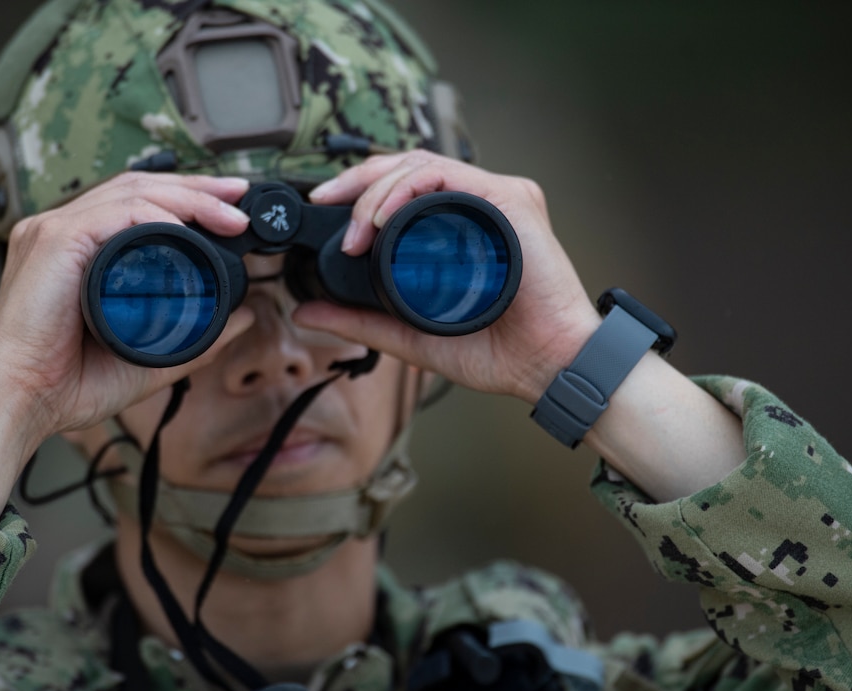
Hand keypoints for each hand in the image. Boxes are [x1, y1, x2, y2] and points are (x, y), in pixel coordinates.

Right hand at [0, 172, 255, 521]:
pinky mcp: (52, 241)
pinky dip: (156, 215)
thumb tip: (244, 317)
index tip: (232, 209)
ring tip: (230, 212)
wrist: (25, 403)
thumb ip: (199, 337)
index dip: (188, 199)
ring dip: (188, 197)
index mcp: (80, 252)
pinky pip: (113, 214)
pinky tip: (188, 227)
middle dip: (196, 187)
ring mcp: (55, 232)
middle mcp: (64, 232)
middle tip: (240, 196)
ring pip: (131, 192)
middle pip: (138, 187)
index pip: (138, 205)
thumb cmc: (68, 383)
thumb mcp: (152, 355)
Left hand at [298, 151, 599, 402]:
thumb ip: (360, 321)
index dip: (359, 189)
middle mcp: (477, 205)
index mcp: (460, 225)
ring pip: (422, 165)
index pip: (403, 186)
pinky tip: (384, 216)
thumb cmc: (497, 350)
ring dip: (378, 189)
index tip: (323, 208)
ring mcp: (495, 199)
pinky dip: (410, 188)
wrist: (546, 365)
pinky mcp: (510, 201)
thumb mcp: (410, 335)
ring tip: (355, 229)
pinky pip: (450, 175)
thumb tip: (305, 312)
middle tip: (325, 203)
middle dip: (358, 179)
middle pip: (407, 165)